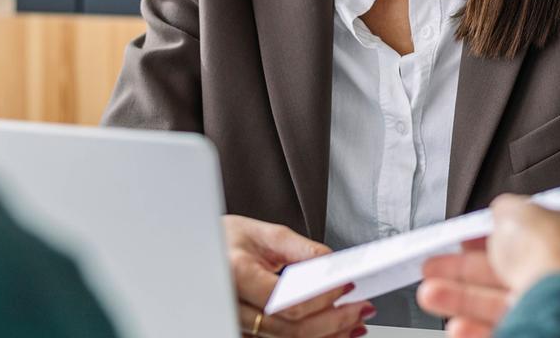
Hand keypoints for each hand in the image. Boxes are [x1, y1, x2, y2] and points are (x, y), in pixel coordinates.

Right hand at [224, 215, 373, 337]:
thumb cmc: (224, 237)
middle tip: (360, 308)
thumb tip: (333, 264)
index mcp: (237, 274)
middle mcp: (233, 306)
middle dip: (333, 322)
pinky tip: (332, 333)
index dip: (322, 298)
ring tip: (354, 323)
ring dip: (327, 336)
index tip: (347, 287)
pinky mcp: (245, 333)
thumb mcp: (262, 232)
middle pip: (290, 329)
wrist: (200, 249)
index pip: (287, 300)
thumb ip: (301, 249)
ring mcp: (237, 324)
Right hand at [416, 197, 559, 337]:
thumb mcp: (520, 211)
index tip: (470, 235)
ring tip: (431, 294)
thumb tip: (500, 209)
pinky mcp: (544, 329)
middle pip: (509, 268)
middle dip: (465, 267)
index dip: (498, 230)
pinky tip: (457, 325)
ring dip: (461, 297)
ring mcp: (557, 303)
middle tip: (435, 265)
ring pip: (500, 300)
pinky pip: (505, 326)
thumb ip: (507, 209)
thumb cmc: (555, 253)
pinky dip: (478, 326)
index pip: (534, 228)